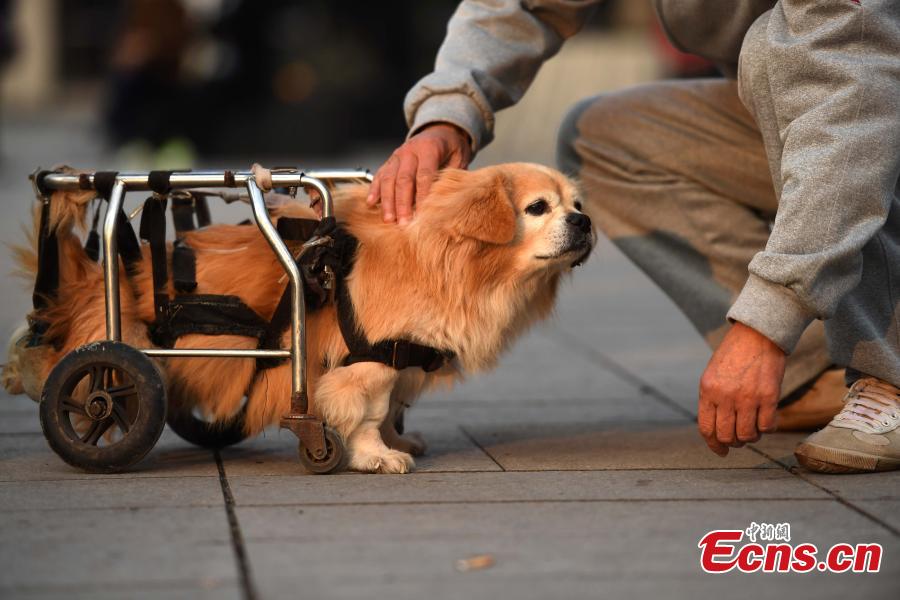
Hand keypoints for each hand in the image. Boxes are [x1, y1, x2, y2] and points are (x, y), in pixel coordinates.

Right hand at [368, 123, 471, 224]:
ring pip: (388, 179)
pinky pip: (379, 176)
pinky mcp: (389, 162)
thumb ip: (453, 177)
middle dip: (402, 203)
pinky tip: (371, 204)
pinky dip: (374, 190)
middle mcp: (410, 151)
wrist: (440, 130)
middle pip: (403, 179)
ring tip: (389, 220)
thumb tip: (448, 201)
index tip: (421, 214)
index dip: (422, 196)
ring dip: (387, 201)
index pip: (424, 174)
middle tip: (403, 223)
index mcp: (429, 148)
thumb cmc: (451, 148)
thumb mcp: (460, 157)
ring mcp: (397, 156)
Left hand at [698, 322, 785, 455]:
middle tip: (740, 440)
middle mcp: (725, 396)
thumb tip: (716, 429)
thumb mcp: (713, 374)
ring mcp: (747, 397)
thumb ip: (712, 399)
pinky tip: (768, 421)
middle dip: (733, 443)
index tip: (721, 451)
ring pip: (747, 435)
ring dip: (751, 438)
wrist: (757, 334)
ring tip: (754, 429)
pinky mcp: (769, 396)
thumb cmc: (734, 354)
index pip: (706, 428)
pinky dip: (768, 429)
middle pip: (726, 436)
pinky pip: (767, 426)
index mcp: (707, 390)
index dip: (713, 445)